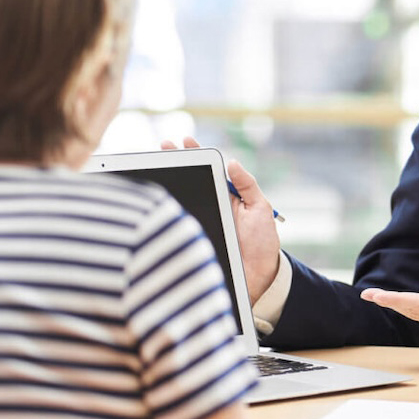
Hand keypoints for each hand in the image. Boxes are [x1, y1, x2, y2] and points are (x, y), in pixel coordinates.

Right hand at [162, 137, 280, 303]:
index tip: (183, 141)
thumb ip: (248, 185)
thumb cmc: (263, 241)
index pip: (208, 170)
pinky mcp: (193, 239)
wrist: (259, 277)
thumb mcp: (260, 208)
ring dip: (166, 183)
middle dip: (174, 162)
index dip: (195, 155)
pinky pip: (177, 224)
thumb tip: (233, 162)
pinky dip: (165, 213)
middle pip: (189, 180)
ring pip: (180, 200)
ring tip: (155, 166)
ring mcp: (200, 222)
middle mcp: (210, 206)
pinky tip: (155, 200)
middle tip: (162, 146)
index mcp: (226, 196)